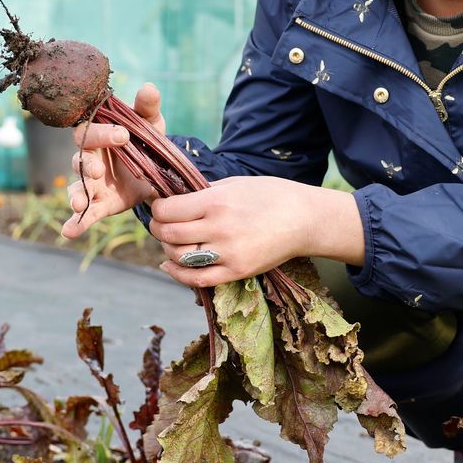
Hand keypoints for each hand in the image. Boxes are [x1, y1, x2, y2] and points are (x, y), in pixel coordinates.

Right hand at [61, 83, 165, 239]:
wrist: (157, 172)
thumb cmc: (146, 141)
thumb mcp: (151, 124)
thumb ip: (148, 107)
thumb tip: (149, 87)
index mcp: (100, 136)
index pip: (91, 131)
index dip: (104, 133)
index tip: (123, 135)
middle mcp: (90, 159)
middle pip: (79, 158)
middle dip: (86, 164)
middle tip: (97, 169)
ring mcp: (92, 184)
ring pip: (77, 187)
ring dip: (76, 195)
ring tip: (78, 204)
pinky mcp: (99, 204)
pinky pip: (84, 214)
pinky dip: (75, 223)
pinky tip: (69, 232)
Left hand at [148, 177, 362, 288]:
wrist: (305, 220)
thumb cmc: (271, 195)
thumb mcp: (235, 183)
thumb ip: (203, 192)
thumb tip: (173, 197)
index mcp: (217, 202)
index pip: (168, 210)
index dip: (157, 207)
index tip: (159, 205)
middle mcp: (219, 229)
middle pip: (168, 234)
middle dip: (157, 227)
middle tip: (159, 222)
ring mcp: (228, 254)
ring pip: (178, 257)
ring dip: (167, 249)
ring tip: (171, 240)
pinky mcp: (236, 272)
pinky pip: (197, 279)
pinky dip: (177, 274)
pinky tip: (170, 265)